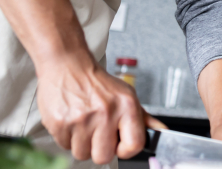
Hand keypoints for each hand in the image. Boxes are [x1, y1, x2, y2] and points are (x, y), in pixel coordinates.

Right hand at [36, 55, 158, 163]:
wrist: (68, 64)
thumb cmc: (98, 83)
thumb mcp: (126, 95)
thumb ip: (143, 118)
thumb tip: (162, 131)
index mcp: (126, 106)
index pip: (134, 145)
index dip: (125, 150)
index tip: (119, 145)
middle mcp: (105, 113)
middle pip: (104, 157)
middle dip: (100, 150)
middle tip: (97, 134)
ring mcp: (81, 119)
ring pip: (82, 154)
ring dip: (82, 144)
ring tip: (83, 125)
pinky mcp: (59, 122)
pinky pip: (64, 146)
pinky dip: (67, 137)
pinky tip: (71, 121)